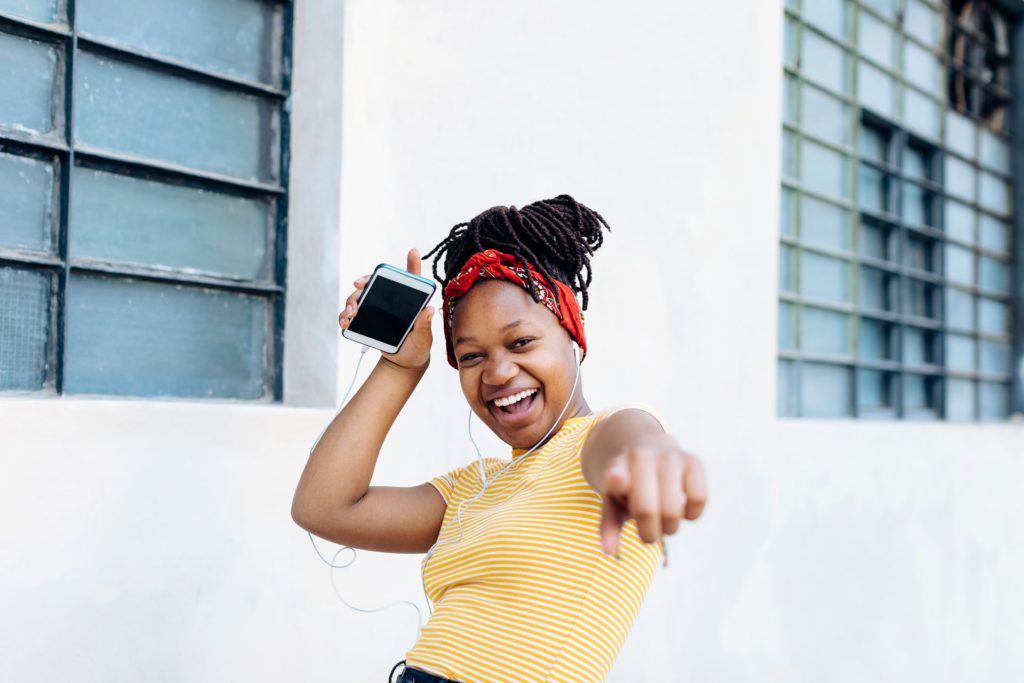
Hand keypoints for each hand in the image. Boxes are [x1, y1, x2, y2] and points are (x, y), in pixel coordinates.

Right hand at [338, 248, 435, 371]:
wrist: (404, 363)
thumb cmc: (418, 348)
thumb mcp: (423, 339)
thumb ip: (424, 326)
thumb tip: (431, 310)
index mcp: (410, 302)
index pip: (411, 279)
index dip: (413, 263)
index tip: (413, 251)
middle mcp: (391, 301)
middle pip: (376, 284)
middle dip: (364, 281)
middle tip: (358, 286)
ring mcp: (377, 309)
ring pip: (360, 298)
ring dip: (351, 301)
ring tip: (350, 313)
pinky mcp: (366, 320)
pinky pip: (351, 314)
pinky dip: (345, 316)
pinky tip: (344, 322)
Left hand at [597, 432, 706, 555]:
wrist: (648, 447)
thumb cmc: (629, 485)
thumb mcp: (613, 502)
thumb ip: (609, 525)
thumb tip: (609, 552)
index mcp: (617, 469)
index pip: (616, 476)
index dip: (617, 480)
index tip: (616, 481)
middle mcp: (642, 457)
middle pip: (646, 510)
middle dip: (649, 533)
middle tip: (649, 534)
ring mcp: (668, 456)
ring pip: (673, 509)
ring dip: (670, 527)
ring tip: (664, 520)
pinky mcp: (693, 461)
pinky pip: (698, 499)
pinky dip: (692, 514)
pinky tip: (683, 510)